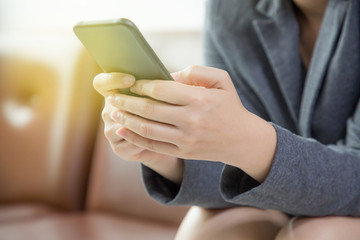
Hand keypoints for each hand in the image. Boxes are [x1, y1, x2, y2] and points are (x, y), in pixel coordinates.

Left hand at [108, 66, 276, 181]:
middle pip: (149, 109)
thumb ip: (196, 72)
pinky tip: (123, 129)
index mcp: (199, 99)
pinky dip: (135, 138)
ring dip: (127, 119)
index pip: (161, 90)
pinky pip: (154, 145)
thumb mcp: (222, 81)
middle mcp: (191, 119)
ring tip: (114, 112)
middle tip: (113, 97)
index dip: (142, 86)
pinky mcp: (183, 152)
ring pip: (147, 129)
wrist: (242, 140)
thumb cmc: (230, 106)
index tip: (131, 83)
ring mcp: (186, 138)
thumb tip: (169, 75)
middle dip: (127, 102)